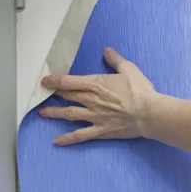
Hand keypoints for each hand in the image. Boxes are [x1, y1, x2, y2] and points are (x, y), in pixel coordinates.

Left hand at [39, 49, 155, 145]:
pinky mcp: (100, 130)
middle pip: (68, 96)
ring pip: (69, 114)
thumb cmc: (139, 90)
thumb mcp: (129, 69)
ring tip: (43, 113)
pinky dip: (67, 139)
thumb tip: (106, 51)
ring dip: (55, 113)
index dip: (55, 80)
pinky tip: (57, 141)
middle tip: (44, 94)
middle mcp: (91, 100)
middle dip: (55, 94)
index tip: (45, 81)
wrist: (147, 113)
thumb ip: (115, 60)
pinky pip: (80, 135)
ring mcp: (93, 116)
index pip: (69, 81)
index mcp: (96, 84)